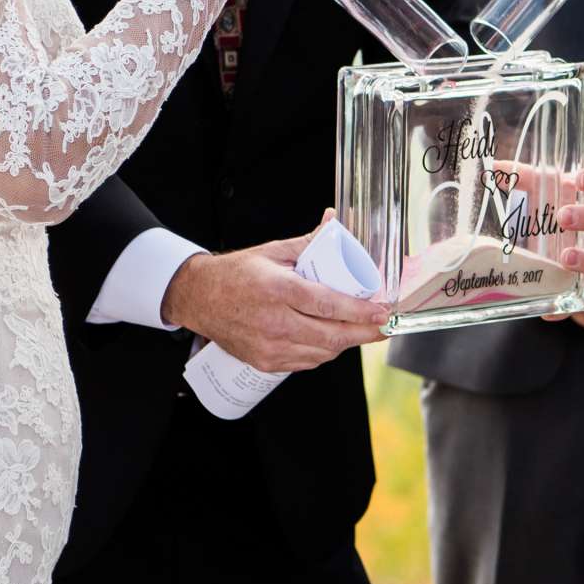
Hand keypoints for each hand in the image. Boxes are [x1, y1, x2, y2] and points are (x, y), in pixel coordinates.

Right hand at [162, 217, 390, 371]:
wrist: (199, 299)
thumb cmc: (236, 274)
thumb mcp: (273, 251)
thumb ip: (309, 241)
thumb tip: (335, 221)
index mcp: (278, 290)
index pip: (327, 305)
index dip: (359, 311)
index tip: (382, 311)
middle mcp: (274, 322)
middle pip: (331, 335)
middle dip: (364, 333)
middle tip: (383, 326)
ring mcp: (269, 346)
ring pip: (322, 353)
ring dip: (345, 343)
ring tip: (361, 330)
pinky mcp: (265, 362)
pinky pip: (306, 363)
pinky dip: (324, 353)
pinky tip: (332, 340)